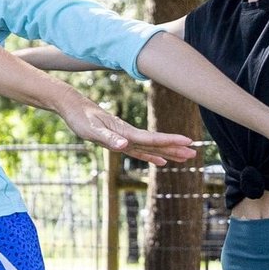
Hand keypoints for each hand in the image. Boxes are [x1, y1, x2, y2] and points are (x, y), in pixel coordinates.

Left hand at [62, 98, 199, 163]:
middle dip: (175, 149)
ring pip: (152, 147)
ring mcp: (126, 138)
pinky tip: (161, 162)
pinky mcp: (120, 141)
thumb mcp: (91, 130)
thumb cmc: (81, 118)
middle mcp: (129, 136)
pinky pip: (140, 150)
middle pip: (157, 144)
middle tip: (194, 154)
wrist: (74, 107)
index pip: (152, 138)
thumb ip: (108, 138)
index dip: (170, 141)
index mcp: (125, 133)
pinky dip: (152, 156)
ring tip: (185, 157)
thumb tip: (125, 146)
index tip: (187, 141)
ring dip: (168, 152)